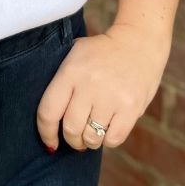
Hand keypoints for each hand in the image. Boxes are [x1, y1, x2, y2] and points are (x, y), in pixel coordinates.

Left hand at [36, 21, 170, 151]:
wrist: (138, 42)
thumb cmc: (101, 52)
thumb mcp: (75, 54)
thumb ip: (61, 81)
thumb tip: (48, 119)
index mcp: (70, 71)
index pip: (48, 112)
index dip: (46, 133)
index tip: (50, 143)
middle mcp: (89, 85)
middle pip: (71, 129)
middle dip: (71, 140)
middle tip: (76, 138)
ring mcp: (111, 97)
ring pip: (92, 137)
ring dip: (89, 142)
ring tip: (92, 134)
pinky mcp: (131, 108)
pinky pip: (113, 139)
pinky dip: (108, 140)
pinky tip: (108, 129)